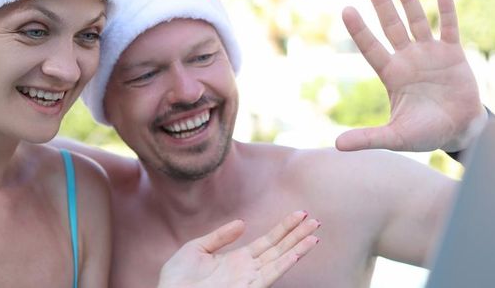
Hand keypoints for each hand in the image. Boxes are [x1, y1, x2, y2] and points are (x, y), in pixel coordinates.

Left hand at [158, 211, 320, 287]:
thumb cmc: (177, 279)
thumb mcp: (196, 249)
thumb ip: (220, 236)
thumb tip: (243, 223)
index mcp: (238, 259)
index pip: (268, 241)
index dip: (284, 228)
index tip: (300, 214)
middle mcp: (248, 270)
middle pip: (279, 249)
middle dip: (297, 235)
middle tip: (316, 221)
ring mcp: (248, 281)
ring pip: (279, 261)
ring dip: (298, 248)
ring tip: (314, 236)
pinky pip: (269, 276)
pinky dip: (284, 265)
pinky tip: (296, 253)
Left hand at [337, 0, 485, 152]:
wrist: (459, 132)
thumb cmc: (425, 134)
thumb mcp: (395, 137)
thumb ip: (369, 138)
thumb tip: (337, 146)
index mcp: (392, 74)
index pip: (371, 48)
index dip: (360, 30)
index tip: (346, 9)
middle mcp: (408, 59)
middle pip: (392, 27)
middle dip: (382, 6)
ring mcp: (431, 53)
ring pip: (418, 22)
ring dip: (409, 2)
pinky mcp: (453, 54)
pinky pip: (449, 28)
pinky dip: (446, 12)